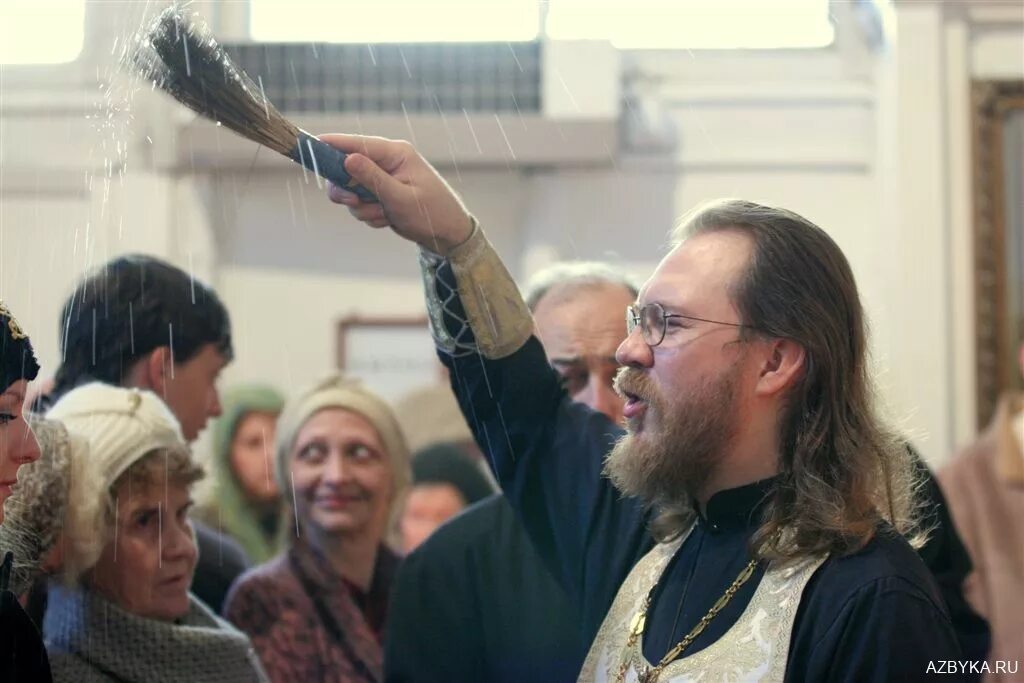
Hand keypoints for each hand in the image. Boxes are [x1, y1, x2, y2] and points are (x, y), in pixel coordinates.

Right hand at [320, 134, 473, 254]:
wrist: (447, 235)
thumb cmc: (431, 213)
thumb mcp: (400, 197)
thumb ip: (372, 178)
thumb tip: (347, 159)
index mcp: (395, 154)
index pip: (357, 143)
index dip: (333, 145)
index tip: (310, 145)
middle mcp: (387, 163)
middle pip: (347, 169)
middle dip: (349, 190)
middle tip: (354, 201)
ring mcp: (383, 179)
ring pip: (352, 191)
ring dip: (363, 208)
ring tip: (385, 215)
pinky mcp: (381, 195)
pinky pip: (361, 204)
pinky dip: (371, 215)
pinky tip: (388, 219)